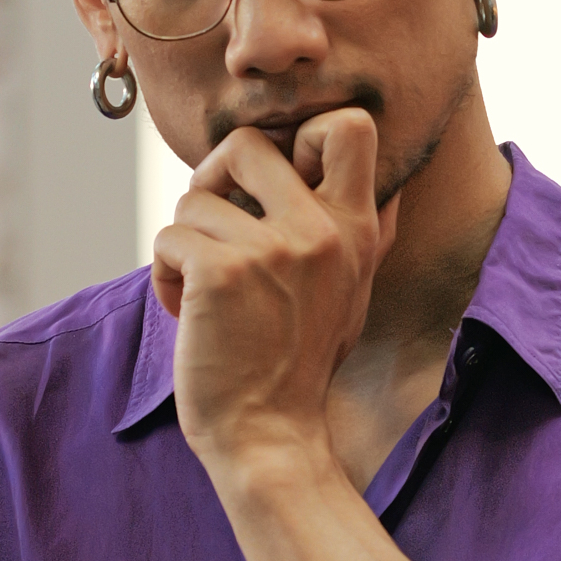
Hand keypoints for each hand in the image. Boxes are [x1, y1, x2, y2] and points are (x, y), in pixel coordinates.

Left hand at [148, 108, 395, 477]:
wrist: (270, 435)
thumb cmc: (301, 365)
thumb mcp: (355, 291)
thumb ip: (368, 234)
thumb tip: (394, 185)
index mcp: (356, 227)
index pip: (350, 124)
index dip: (298, 134)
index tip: (276, 181)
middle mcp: (321, 229)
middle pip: (245, 141)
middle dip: (210, 178)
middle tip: (210, 220)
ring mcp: (272, 249)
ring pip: (192, 198)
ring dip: (183, 242)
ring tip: (201, 291)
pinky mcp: (222, 272)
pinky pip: (169, 237)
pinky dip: (165, 273)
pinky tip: (187, 311)